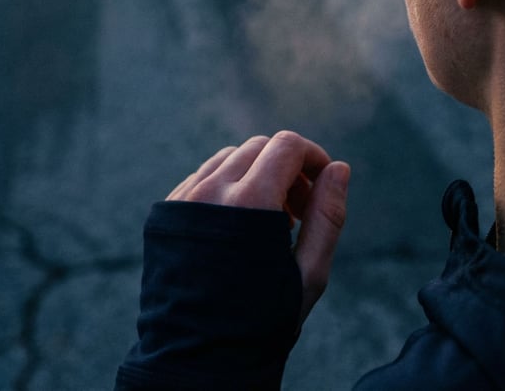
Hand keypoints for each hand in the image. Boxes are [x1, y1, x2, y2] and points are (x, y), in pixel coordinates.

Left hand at [167, 131, 350, 325]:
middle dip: (287, 167)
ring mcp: (182, 200)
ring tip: (270, 222)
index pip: (286, 146)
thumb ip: (327, 215)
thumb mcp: (308, 273)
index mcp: (249, 204)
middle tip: (299, 211)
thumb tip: (339, 168)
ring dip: (257, 174)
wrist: (195, 358)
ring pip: (229, 158)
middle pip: (258, 147)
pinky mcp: (164, 213)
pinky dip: (228, 187)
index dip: (313, 157)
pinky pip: (202, 178)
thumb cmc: (262, 323)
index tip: (323, 183)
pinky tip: (238, 227)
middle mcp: (210, 192)